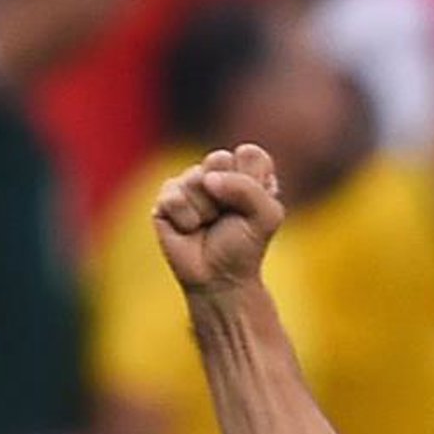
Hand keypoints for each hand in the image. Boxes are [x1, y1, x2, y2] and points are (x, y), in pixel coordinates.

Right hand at [154, 144, 283, 297]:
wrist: (219, 280)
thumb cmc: (244, 247)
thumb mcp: (267, 217)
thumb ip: (250, 188)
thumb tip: (207, 180)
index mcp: (244, 170)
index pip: (250, 154)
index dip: (253, 184)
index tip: (251, 211)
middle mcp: (216, 171)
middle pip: (220, 158)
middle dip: (228, 194)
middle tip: (227, 216)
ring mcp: (189, 182)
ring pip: (196, 179)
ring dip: (207, 211)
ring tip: (208, 225)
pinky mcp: (167, 198)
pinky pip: (175, 198)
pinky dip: (187, 220)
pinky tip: (189, 230)